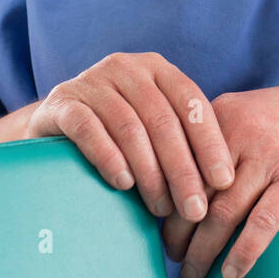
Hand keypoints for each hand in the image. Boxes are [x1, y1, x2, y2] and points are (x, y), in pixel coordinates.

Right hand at [26, 52, 234, 221]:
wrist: (54, 124)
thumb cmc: (117, 133)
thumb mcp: (152, 127)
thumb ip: (181, 141)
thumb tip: (224, 189)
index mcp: (156, 69)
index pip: (191, 102)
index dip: (210, 142)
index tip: (224, 182)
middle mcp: (126, 67)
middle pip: (162, 120)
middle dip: (183, 169)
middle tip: (194, 210)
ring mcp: (91, 81)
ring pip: (129, 127)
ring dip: (149, 172)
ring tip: (160, 208)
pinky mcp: (61, 101)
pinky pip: (89, 129)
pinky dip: (109, 157)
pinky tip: (123, 184)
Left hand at [161, 77, 278, 277]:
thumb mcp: (245, 114)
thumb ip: (212, 139)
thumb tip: (175, 183)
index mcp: (217, 116)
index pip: (177, 165)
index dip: (162, 201)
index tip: (155, 228)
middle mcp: (238, 133)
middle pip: (194, 192)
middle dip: (177, 232)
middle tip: (172, 257)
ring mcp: (269, 155)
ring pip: (223, 213)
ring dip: (203, 250)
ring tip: (193, 273)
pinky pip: (264, 222)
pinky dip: (244, 252)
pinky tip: (232, 272)